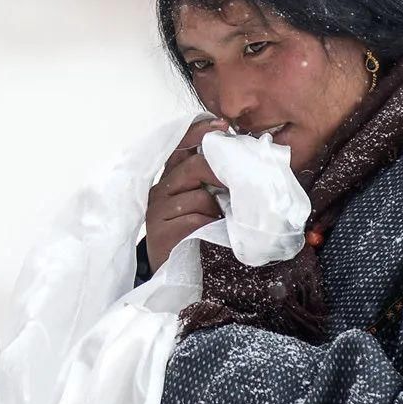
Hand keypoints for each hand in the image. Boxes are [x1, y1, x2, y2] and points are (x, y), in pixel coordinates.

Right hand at [146, 118, 228, 272]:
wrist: (176, 279)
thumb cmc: (196, 238)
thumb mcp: (207, 206)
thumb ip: (215, 183)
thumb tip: (244, 163)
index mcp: (172, 179)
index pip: (181, 146)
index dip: (200, 132)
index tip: (222, 125)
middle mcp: (160, 190)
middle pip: (196, 166)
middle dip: (223, 171)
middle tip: (242, 182)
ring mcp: (158, 212)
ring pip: (200, 196)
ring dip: (219, 210)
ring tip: (221, 224)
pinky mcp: (161, 233)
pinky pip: (196, 220)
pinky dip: (211, 229)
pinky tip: (209, 238)